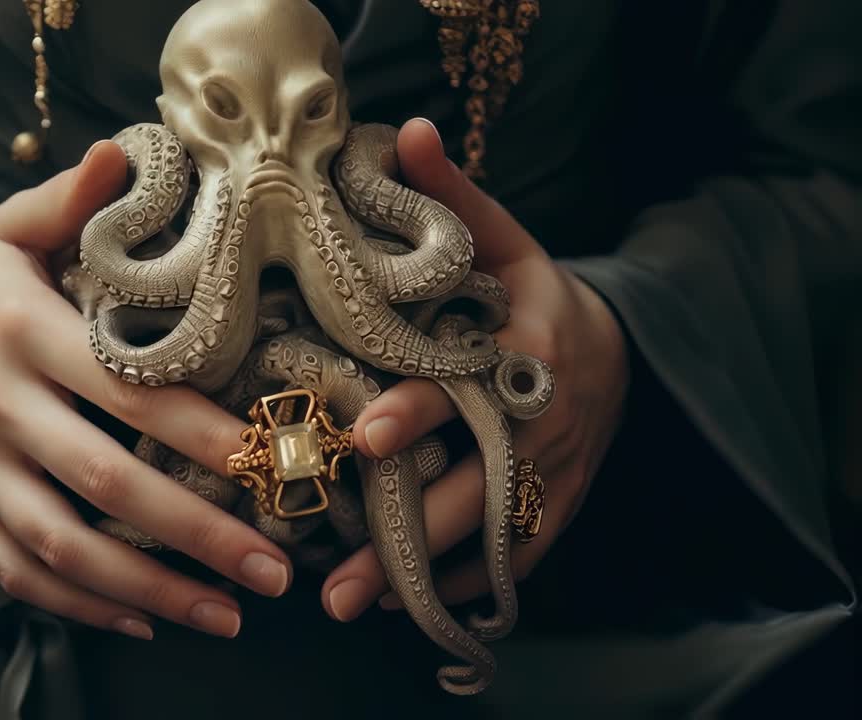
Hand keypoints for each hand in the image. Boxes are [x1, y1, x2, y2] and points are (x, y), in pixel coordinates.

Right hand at [0, 142, 292, 640]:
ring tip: (227, 615)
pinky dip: (81, 605)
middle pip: (106, 484)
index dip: (204, 434)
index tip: (273, 461)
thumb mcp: (7, 227)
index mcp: (21, 331)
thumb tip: (124, 151)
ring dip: (150, 590)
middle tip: (276, 568)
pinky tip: (146, 618)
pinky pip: (19, 571)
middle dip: (198, 533)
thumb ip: (69, 200)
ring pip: (63, 547)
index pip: (129, 392)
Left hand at [321, 119, 629, 620]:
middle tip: (336, 582)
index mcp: (524, 353)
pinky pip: (515, 556)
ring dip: (423, 576)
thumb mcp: (505, 238)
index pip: (467, 386)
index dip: (420, 411)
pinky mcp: (558, 507)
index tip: (366, 435)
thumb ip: (454, 195)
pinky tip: (407, 602)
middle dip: (404, 534)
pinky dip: (466, 580)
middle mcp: (541, 423)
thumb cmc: (538, 293)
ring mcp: (554, 474)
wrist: (616, 350)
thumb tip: (403, 131)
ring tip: (355, 604)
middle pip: (472, 486)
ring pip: (488, 537)